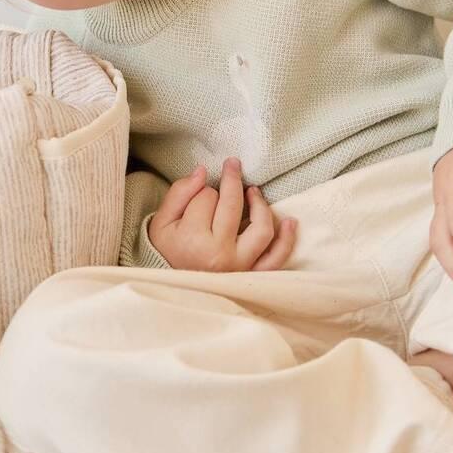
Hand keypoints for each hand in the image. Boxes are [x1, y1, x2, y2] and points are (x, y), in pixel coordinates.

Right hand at [148, 158, 296, 271]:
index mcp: (193, 240)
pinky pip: (276, 258)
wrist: (172, 287)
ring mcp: (239, 266)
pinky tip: (290, 221)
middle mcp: (219, 254)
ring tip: (253, 191)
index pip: (207, 198)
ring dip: (260, 204)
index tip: (198, 198)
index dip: (203, 190)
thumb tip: (203, 171)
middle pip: (233, 206)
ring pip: (261, 229)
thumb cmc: (167, 251)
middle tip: (232, 165)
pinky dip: (286, 240)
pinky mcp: (252, 274)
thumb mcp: (162, 222)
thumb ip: (180, 192)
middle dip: (232, 181)